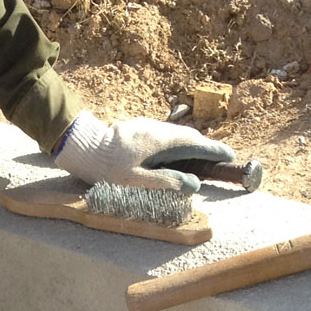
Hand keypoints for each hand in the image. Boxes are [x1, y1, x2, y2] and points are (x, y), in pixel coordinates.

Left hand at [54, 112, 236, 192]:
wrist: (81, 147)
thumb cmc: (106, 168)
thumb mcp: (135, 181)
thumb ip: (166, 182)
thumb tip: (193, 184)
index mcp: (159, 141)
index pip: (194, 144)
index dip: (213, 150)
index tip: (229, 156)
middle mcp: (155, 129)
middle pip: (188, 136)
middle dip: (206, 147)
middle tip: (221, 157)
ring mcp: (146, 126)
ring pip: (176, 134)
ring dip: (192, 144)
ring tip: (204, 156)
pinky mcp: (138, 128)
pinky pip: (165, 135)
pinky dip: (178, 143)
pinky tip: (177, 152)